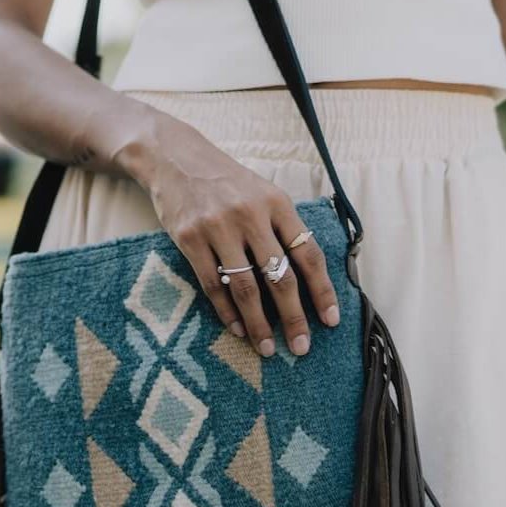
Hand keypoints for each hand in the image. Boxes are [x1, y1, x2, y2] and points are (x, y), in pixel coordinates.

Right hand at [121, 113, 341, 356]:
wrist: (175, 159)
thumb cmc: (226, 182)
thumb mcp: (263, 193)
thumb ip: (283, 228)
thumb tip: (307, 277)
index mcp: (277, 204)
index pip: (308, 254)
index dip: (322, 291)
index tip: (330, 320)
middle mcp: (250, 215)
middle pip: (280, 277)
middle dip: (294, 317)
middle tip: (301, 347)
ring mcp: (218, 228)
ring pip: (246, 288)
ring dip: (259, 323)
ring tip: (267, 347)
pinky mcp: (190, 239)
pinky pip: (213, 285)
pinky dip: (227, 312)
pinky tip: (238, 329)